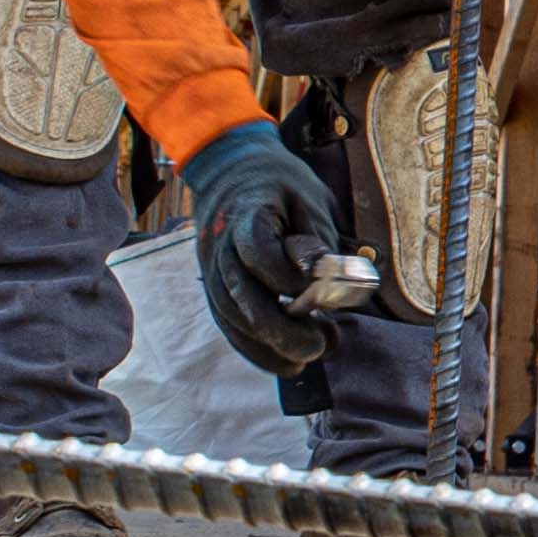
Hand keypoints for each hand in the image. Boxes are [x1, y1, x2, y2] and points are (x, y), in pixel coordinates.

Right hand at [180, 119, 344, 376]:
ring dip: (268, 346)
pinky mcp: (213, 288)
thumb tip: (326, 280)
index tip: (315, 288)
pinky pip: (228, 325)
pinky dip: (255, 349)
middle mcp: (220, 246)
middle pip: (241, 295)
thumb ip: (316, 238)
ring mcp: (211, 270)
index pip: (257, 251)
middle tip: (319, 346)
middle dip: (280, 329)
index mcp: (246, 215)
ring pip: (231, 317)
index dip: (285, 275)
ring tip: (306, 359)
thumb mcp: (308, 197)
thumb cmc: (280, 185)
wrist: (231, 173)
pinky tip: (284, 364)